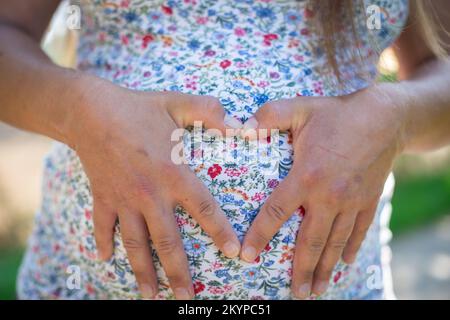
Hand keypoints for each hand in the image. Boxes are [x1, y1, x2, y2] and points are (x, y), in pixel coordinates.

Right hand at [66, 80, 239, 298]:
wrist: (90, 110)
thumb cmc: (138, 107)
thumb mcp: (178, 104)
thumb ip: (210, 113)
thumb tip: (240, 125)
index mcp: (174, 174)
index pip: (204, 210)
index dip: (221, 232)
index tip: (234, 254)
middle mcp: (151, 195)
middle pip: (168, 242)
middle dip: (179, 273)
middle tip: (188, 297)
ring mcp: (124, 200)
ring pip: (136, 244)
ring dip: (143, 272)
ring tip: (151, 296)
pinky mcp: (103, 198)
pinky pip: (103, 226)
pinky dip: (103, 243)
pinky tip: (104, 259)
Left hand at [239, 86, 404, 297]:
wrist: (386, 117)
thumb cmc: (337, 113)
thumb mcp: (300, 108)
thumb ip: (269, 115)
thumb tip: (241, 125)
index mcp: (307, 176)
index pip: (276, 212)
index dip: (259, 235)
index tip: (247, 256)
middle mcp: (329, 196)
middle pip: (310, 241)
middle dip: (301, 270)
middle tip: (294, 294)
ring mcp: (351, 202)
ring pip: (335, 243)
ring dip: (325, 268)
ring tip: (316, 290)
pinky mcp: (368, 201)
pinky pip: (358, 231)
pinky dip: (350, 249)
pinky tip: (343, 264)